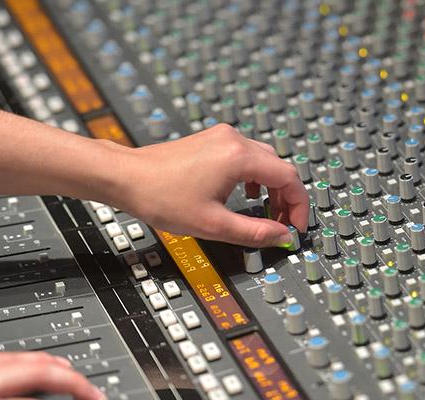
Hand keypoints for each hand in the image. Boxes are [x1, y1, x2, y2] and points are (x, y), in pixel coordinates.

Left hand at [103, 124, 308, 247]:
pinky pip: (246, 156)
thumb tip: (281, 236)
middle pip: (279, 167)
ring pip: (264, 161)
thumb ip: (254, 232)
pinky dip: (255, 176)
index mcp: (239, 157)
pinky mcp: (212, 141)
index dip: (298, 206)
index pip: (289, 178)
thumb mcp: (213, 224)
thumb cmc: (160, 196)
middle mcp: (234, 140)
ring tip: (267, 211)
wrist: (125, 177)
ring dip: (271, 187)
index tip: (295, 227)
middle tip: (282, 224)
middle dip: (286, 198)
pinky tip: (247, 193)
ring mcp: (222, 137)